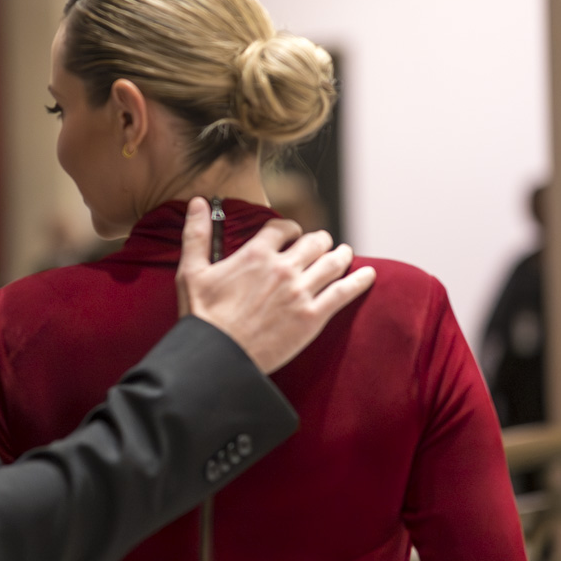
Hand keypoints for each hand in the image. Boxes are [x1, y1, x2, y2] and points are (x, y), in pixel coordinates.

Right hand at [176, 198, 375, 373]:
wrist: (217, 357)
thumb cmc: (202, 318)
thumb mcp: (192, 272)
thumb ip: (197, 234)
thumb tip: (196, 203)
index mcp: (256, 255)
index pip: (283, 228)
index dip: (289, 229)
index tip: (290, 235)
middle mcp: (283, 268)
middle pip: (314, 241)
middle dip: (318, 241)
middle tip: (320, 246)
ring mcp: (301, 292)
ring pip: (333, 261)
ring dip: (340, 255)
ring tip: (344, 254)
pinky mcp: (313, 317)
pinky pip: (344, 291)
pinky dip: (360, 280)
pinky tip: (368, 275)